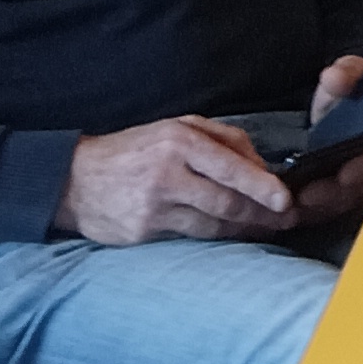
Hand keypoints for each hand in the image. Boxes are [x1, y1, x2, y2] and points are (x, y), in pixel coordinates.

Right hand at [57, 116, 292, 245]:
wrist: (75, 180)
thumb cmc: (135, 149)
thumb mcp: (177, 127)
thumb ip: (222, 140)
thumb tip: (261, 165)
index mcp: (180, 141)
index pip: (231, 167)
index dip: (263, 188)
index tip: (286, 201)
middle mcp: (168, 173)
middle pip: (226, 201)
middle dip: (261, 215)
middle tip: (285, 221)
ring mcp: (154, 207)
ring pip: (211, 224)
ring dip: (242, 230)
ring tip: (264, 230)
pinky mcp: (142, 233)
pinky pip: (187, 236)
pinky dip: (212, 236)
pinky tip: (228, 236)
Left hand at [285, 53, 362, 228]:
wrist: (341, 107)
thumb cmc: (348, 90)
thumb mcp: (347, 71)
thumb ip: (345, 72)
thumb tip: (336, 78)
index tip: (343, 174)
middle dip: (337, 194)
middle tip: (307, 197)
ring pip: (349, 199)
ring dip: (323, 205)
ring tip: (295, 205)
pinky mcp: (349, 190)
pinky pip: (336, 205)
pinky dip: (316, 208)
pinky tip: (294, 208)